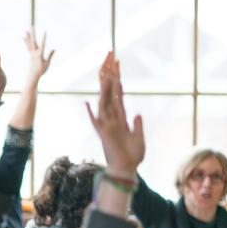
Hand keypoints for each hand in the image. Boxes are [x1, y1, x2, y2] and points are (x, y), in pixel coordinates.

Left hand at [23, 30, 53, 86]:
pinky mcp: (30, 55)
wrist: (32, 76)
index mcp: (39, 55)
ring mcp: (31, 53)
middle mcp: (34, 53)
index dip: (44, 37)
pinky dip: (26, 41)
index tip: (45, 30)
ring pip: (29, 43)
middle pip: (33, 41)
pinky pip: (28, 46)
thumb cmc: (41, 71)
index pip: (42, 44)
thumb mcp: (47, 64)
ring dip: (28, 36)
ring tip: (26, 30)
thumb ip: (50, 56)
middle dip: (33, 33)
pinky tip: (24, 37)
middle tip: (31, 26)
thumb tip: (54, 49)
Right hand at [85, 53, 144, 176]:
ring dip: (104, 87)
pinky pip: (97, 122)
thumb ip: (137, 125)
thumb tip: (137, 113)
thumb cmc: (132, 156)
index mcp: (121, 119)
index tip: (115, 65)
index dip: (117, 80)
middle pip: (110, 92)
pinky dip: (92, 113)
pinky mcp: (104, 135)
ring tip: (103, 71)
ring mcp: (107, 126)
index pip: (118, 95)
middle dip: (109, 75)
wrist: (127, 170)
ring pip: (104, 102)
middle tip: (107, 57)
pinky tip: (87, 103)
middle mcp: (112, 119)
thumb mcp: (139, 138)